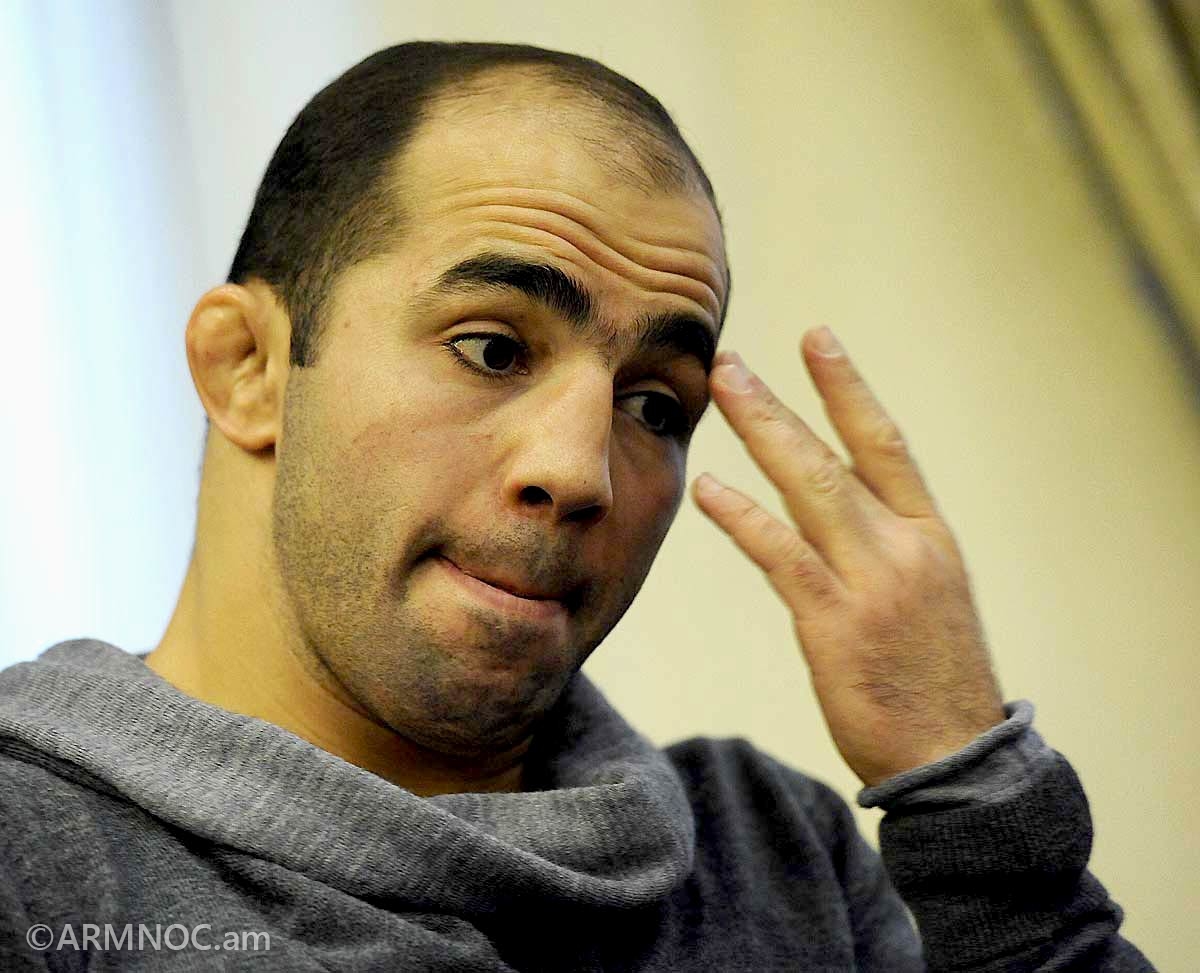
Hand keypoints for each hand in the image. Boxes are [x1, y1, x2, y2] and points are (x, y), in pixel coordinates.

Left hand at [691, 327, 1004, 787]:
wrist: (957, 760)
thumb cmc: (934, 680)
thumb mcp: (928, 597)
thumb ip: (884, 547)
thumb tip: (836, 511)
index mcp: (929, 535)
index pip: (884, 443)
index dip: (848, 388)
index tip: (817, 339)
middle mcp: (904, 546)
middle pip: (835, 453)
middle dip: (780, 401)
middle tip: (733, 359)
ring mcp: (872, 582)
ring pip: (808, 488)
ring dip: (761, 433)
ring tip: (721, 392)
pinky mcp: (836, 623)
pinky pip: (782, 555)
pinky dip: (742, 516)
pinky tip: (708, 488)